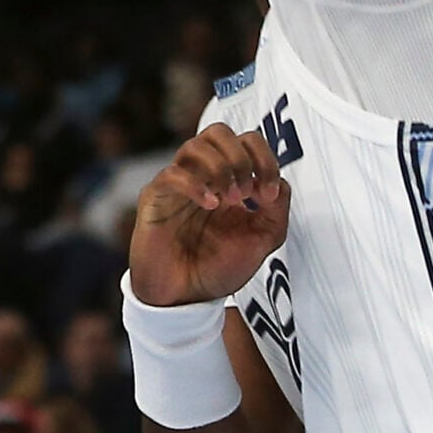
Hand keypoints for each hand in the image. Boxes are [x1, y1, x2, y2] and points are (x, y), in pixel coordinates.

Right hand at [127, 122, 291, 307]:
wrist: (185, 299)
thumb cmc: (219, 269)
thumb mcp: (263, 240)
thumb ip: (277, 209)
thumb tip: (277, 181)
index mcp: (229, 180)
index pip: (247, 142)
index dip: (264, 159)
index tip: (267, 195)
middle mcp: (203, 176)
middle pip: (219, 132)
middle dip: (240, 158)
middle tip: (246, 194)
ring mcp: (178, 185)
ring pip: (194, 145)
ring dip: (220, 168)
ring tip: (229, 201)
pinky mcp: (155, 198)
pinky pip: (172, 174)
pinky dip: (196, 185)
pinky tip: (210, 206)